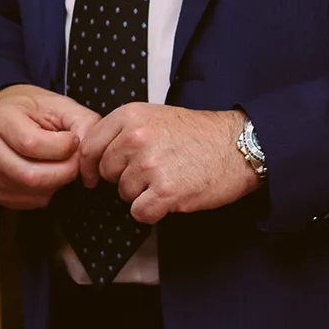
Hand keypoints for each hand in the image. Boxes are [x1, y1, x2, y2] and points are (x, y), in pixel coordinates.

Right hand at [0, 84, 99, 209]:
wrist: (1, 117)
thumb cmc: (31, 110)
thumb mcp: (59, 104)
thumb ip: (84, 122)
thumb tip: (91, 155)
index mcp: (1, 119)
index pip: (33, 144)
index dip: (63, 147)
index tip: (72, 140)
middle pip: (32, 176)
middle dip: (65, 171)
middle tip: (74, 160)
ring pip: (34, 193)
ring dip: (57, 183)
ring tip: (59, 163)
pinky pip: (30, 202)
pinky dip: (47, 192)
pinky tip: (46, 173)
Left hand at [78, 105, 260, 224]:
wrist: (239, 146)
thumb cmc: (200, 134)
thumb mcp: (155, 116)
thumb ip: (124, 131)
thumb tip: (94, 154)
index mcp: (130, 116)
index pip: (89, 147)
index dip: (89, 166)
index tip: (92, 176)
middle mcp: (136, 137)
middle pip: (106, 173)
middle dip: (123, 178)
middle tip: (152, 172)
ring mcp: (150, 165)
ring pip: (123, 194)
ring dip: (142, 194)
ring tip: (168, 179)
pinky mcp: (165, 191)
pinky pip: (140, 213)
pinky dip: (153, 212)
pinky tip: (171, 197)